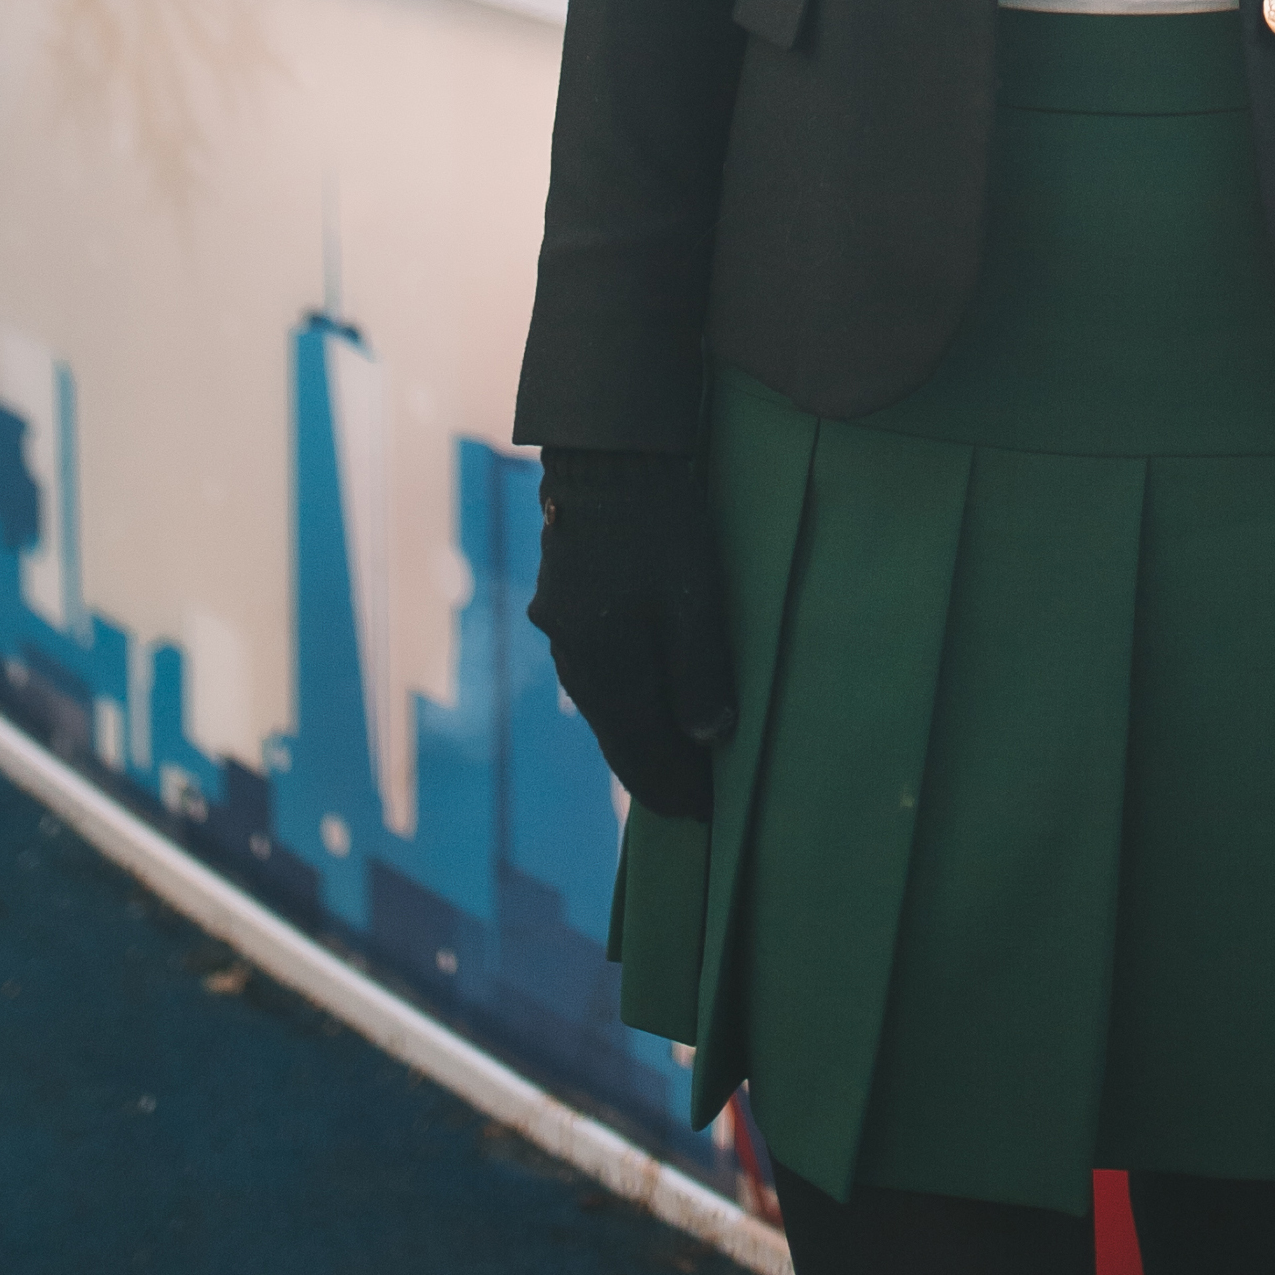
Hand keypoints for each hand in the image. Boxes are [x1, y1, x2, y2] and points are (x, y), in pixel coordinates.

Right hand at [527, 443, 734, 819]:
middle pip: (619, 737)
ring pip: (607, 707)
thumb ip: (701, 673)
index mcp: (604, 670)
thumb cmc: (661, 527)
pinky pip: (600, 676)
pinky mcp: (568, 608)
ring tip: (678, 759)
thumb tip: (708, 740)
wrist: (608, 457)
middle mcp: (575, 661)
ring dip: (641, 736)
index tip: (707, 818)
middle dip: (658, 771)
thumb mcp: (693, 600)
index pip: (640, 753)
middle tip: (695, 802)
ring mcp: (565, 634)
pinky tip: (647, 703)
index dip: (675, 789)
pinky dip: (627, 701)